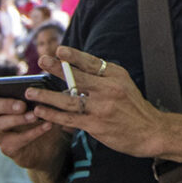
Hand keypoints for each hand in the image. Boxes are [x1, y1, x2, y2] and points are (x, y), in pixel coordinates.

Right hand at [0, 84, 65, 171]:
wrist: (52, 144)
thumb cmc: (44, 115)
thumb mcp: (42, 100)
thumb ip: (39, 89)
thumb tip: (46, 78)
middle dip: (6, 105)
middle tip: (22, 105)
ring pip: (0, 125)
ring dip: (18, 119)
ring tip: (35, 116)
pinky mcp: (8, 147)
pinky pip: (17, 140)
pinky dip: (33, 132)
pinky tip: (47, 125)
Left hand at [21, 45, 168, 159]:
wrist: (151, 131)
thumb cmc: (134, 107)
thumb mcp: (123, 84)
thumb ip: (102, 77)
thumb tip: (75, 69)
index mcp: (116, 75)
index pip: (91, 62)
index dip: (74, 56)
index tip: (59, 50)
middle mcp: (109, 89)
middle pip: (78, 77)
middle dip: (57, 69)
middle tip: (41, 61)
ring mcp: (102, 108)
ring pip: (69, 99)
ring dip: (47, 96)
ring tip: (30, 93)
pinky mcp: (96, 125)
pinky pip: (70, 118)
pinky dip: (53, 114)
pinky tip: (41, 111)